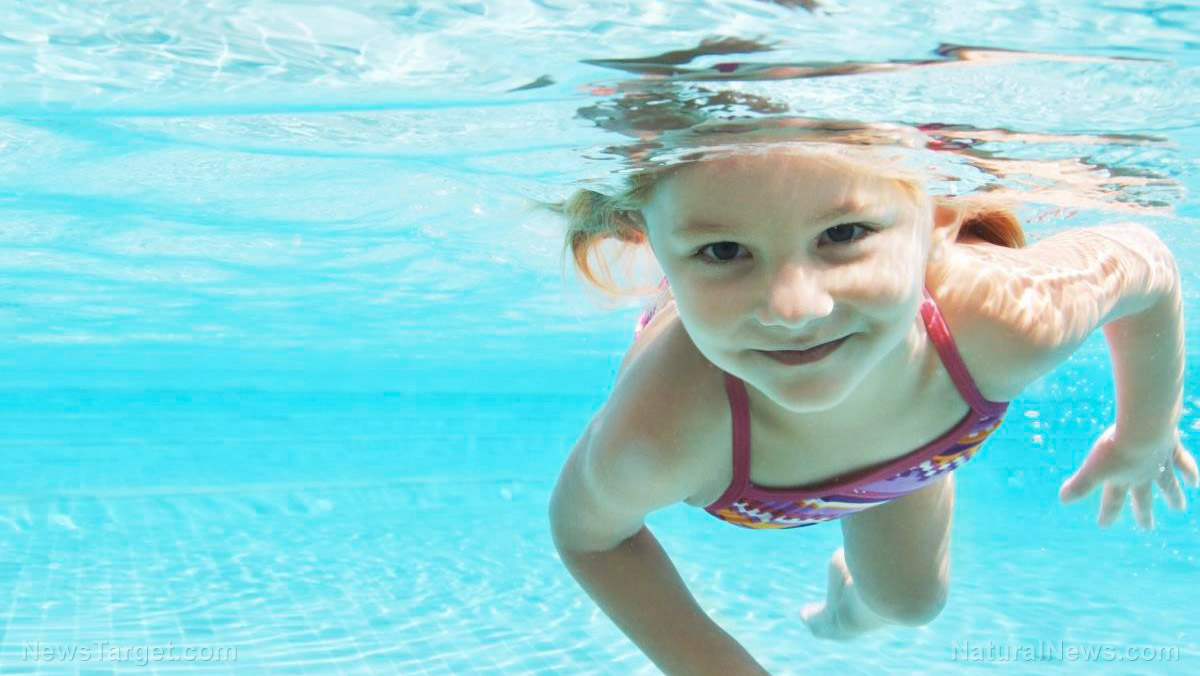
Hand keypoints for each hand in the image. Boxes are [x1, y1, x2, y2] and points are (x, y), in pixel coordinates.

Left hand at [1059, 425, 1198, 528]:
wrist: (1146, 427)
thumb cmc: (1117, 447)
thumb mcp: (1094, 466)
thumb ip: (1080, 484)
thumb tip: (1063, 501)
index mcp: (1123, 479)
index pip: (1112, 500)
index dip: (1106, 513)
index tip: (1102, 525)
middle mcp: (1144, 475)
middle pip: (1143, 498)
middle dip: (1142, 513)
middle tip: (1147, 528)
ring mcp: (1161, 462)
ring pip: (1168, 484)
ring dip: (1173, 496)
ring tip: (1178, 509)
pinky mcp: (1172, 446)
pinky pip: (1183, 463)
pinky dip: (1190, 473)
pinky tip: (1194, 483)